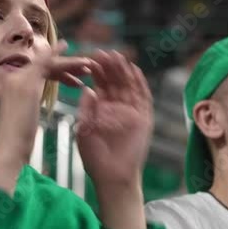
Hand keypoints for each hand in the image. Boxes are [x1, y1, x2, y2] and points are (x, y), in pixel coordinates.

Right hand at [0, 41, 89, 194]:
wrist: (10, 147)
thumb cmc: (17, 142)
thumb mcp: (25, 119)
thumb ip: (29, 107)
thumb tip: (33, 106)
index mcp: (11, 86)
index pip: (36, 72)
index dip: (55, 70)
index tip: (71, 73)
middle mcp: (12, 77)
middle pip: (42, 65)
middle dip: (65, 65)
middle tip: (85, 67)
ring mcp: (18, 78)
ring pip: (47, 63)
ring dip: (70, 63)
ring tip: (88, 65)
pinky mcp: (27, 82)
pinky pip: (47, 64)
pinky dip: (64, 60)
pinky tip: (78, 58)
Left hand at [75, 50, 152, 188]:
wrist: (112, 176)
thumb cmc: (95, 158)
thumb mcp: (84, 130)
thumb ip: (87, 109)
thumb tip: (88, 89)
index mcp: (103, 110)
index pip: (100, 85)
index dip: (96, 72)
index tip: (88, 59)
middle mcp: (118, 108)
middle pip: (115, 81)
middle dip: (109, 67)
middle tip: (102, 52)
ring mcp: (132, 112)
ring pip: (129, 85)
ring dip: (124, 70)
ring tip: (117, 56)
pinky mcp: (144, 118)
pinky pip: (143, 97)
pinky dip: (140, 83)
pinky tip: (134, 70)